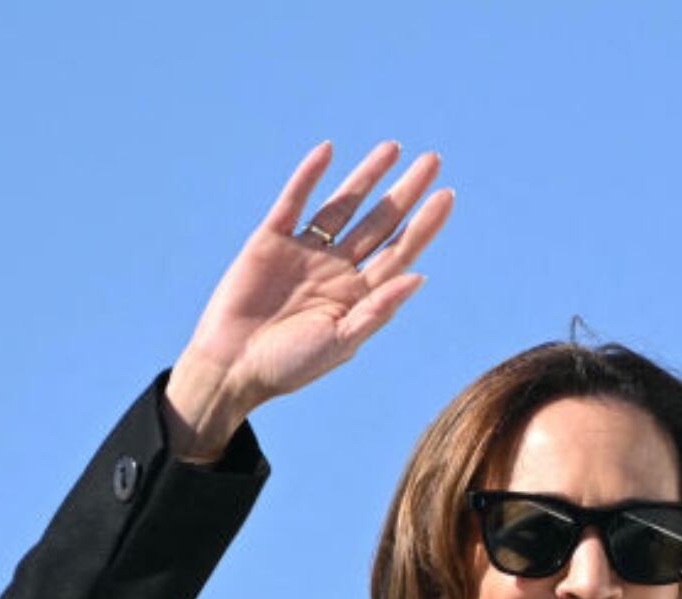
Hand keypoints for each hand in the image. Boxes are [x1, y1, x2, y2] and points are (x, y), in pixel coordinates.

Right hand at [164, 140, 453, 461]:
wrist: (234, 366)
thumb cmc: (290, 365)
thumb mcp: (342, 342)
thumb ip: (378, 309)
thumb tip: (420, 277)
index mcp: (360, 294)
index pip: (401, 251)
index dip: (425, 224)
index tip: (447, 196)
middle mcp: (338, 268)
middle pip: (381, 222)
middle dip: (407, 192)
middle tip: (433, 160)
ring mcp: (306, 252)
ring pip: (343, 205)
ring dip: (367, 176)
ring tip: (394, 148)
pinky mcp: (270, 240)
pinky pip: (293, 202)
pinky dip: (309, 176)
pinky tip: (328, 152)